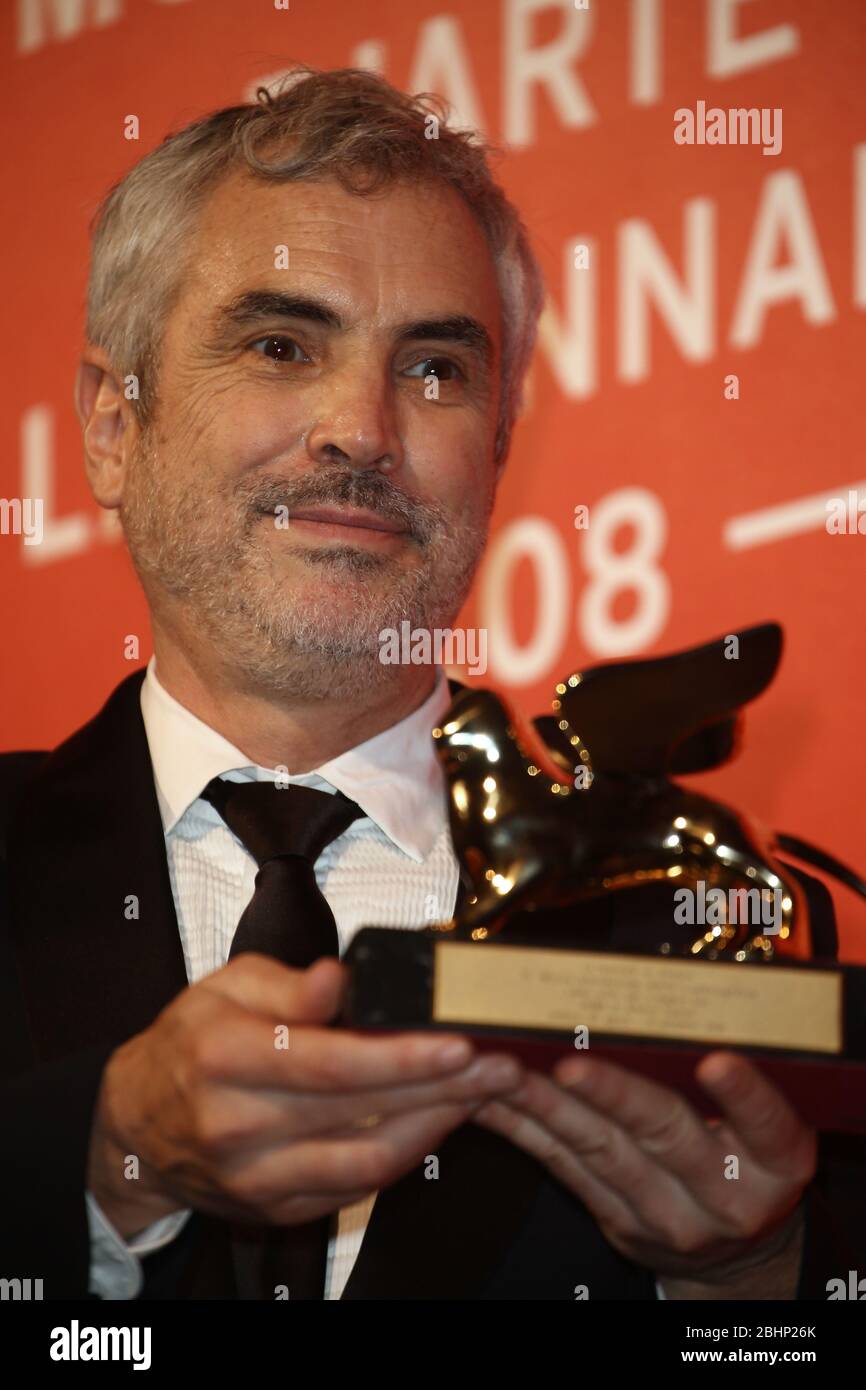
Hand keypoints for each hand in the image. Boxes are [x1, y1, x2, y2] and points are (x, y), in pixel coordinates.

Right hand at [88, 954, 522, 1237]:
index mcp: (226, 1058)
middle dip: (443, 1089)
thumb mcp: (225, 987)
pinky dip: (405, 1156)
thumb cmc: (189, 1045)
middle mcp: (241, 1125)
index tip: (458, 1042)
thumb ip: (287, 985)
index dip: (400, 1057)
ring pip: (369, 1164)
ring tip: (484, 1091)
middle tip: (500, 1064)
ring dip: (437, 1126)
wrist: (137, 1126)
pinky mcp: (277, 1207)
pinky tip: (438, 1120)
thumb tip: (340, 979)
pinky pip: (356, 1189)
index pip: (328, 1064)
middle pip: (361, 1115)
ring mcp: (259, 1177)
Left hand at [473, 1050, 814, 1295]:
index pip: (769, 1127)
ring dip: (548, 1105)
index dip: (743, 1097)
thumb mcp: (769, 1124)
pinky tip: (491, 1096)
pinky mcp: (615, 1218)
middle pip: (667, 1136)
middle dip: (615, 1095)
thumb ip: (740, 1074)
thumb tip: (686, 993)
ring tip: (510, 1069)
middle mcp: (724, 1196)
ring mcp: (665, 1214)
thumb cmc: (748, 1156)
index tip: (716, 1061)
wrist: (734, 1251)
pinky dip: (523, 1126)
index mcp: (777, 1163)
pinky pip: (562, 1165)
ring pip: (598, 1151)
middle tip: (573, 1063)